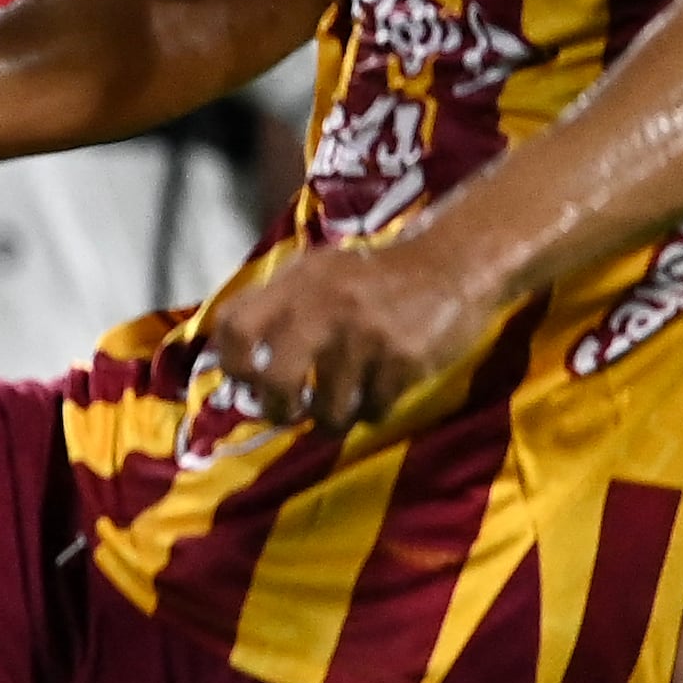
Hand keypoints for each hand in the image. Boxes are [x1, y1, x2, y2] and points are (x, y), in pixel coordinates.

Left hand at [196, 234, 488, 431]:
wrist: (452, 263)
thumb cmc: (374, 277)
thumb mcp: (317, 273)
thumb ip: (275, 307)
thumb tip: (235, 368)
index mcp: (295, 284)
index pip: (234, 327)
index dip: (231, 363)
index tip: (245, 379)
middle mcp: (323, 309)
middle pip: (275, 383)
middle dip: (276, 409)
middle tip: (286, 411)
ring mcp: (364, 337)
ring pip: (327, 410)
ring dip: (330, 419)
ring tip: (339, 407)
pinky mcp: (403, 361)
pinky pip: (372, 411)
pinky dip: (372, 411)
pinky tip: (378, 392)